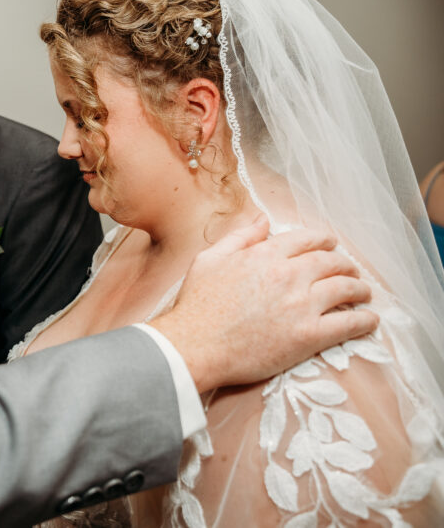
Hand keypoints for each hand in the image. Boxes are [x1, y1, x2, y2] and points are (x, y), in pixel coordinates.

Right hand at [149, 215, 375, 392]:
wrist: (194, 345)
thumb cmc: (196, 305)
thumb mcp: (209, 259)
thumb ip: (240, 237)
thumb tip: (262, 219)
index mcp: (265, 255)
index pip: (308, 240)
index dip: (324, 241)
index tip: (331, 245)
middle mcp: (288, 275)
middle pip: (332, 262)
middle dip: (346, 264)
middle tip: (351, 270)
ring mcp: (301, 305)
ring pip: (346, 288)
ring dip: (360, 289)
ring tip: (364, 293)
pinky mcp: (309, 336)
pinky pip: (349, 323)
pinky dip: (365, 320)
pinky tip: (370, 319)